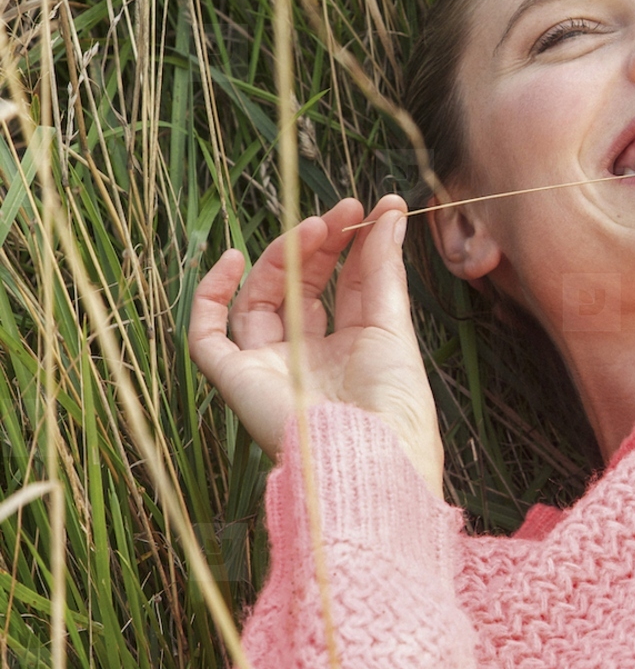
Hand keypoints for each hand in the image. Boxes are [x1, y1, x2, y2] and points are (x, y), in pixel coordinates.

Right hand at [187, 194, 444, 498]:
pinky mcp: (236, 381)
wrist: (372, 459)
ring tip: (312, 226)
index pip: (339, 288)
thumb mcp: (394, 326)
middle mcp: (304, 362)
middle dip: (319, 246)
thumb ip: (384, 268)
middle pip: (297, 289)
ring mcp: (268, 370)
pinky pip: (205, 336)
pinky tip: (234, 258)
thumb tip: (391, 210)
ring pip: (256, 301)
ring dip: (279, 257)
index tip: (372, 209)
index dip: (350, 247)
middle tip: (344, 210)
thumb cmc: (395, 408)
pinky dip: (209, 295)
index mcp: (346, 356)